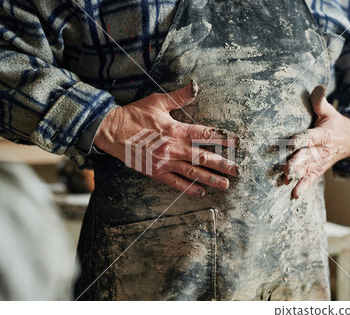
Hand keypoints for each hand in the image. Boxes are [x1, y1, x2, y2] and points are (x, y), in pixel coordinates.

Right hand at [94, 81, 238, 197]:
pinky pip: (176, 183)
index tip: (237, 143)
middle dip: (222, 164)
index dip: (223, 139)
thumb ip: (179, 96)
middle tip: (238, 170)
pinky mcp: (156, 172)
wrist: (112, 131)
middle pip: (203, 157)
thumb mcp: (158, 101)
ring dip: (211, 179)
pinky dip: (189, 189)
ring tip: (226, 184)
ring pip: (193, 172)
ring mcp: (165, 162)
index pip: (205, 135)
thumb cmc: (135, 115)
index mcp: (176, 129)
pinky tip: (202, 192)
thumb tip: (196, 86)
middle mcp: (173, 148)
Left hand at [283, 85, 349, 198]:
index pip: (311, 136)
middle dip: (297, 162)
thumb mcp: (330, 111)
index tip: (290, 142)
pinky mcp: (318, 169)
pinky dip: (303, 187)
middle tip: (286, 168)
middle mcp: (321, 150)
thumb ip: (320, 101)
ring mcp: (320, 162)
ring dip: (297, 176)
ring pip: (308, 169)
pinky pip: (311, 179)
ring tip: (286, 180)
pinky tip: (294, 195)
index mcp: (323, 135)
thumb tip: (317, 87)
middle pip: (308, 156)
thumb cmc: (335, 123)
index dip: (301, 139)